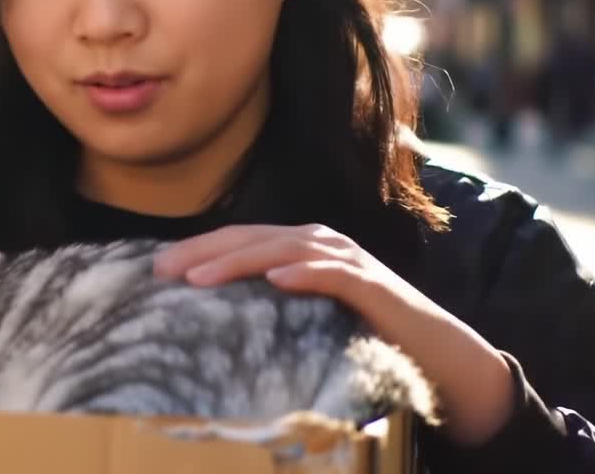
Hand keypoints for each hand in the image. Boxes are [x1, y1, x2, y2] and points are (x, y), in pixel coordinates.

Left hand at [153, 224, 514, 446]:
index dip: (197, 250)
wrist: (439, 356)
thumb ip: (268, 309)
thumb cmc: (364, 336)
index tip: (155, 270)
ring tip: (199, 278)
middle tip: (162, 271)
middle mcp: (321, 243)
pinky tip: (276, 280)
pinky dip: (305, 273)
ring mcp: (348, 260)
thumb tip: (209, 318)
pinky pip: (335, 274)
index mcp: (300, 248)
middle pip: (252, 238)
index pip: (238, 240)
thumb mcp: (304, 318)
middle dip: (204, 251)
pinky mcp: (375, 286)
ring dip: (240, 261)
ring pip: (284, 250)